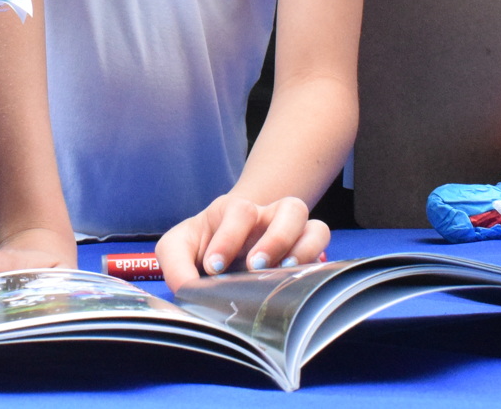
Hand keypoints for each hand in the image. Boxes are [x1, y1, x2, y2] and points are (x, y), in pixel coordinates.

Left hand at [155, 194, 328, 291]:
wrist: (221, 246)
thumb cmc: (201, 244)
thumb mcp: (178, 247)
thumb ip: (175, 264)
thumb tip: (187, 290)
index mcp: (235, 211)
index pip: (240, 212)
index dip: (229, 238)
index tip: (213, 267)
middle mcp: (269, 217)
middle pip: (291, 209)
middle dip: (276, 238)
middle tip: (254, 266)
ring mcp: (292, 235)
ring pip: (316, 227)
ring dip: (304, 250)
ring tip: (286, 271)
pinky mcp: (306, 255)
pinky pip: (325, 250)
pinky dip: (319, 262)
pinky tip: (303, 281)